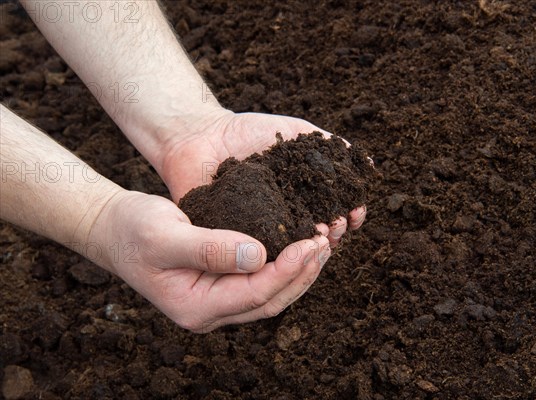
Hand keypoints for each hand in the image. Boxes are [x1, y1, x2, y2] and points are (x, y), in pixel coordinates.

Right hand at [89, 190, 331, 332]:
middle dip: (302, 273)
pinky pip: (262, 279)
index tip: (311, 242)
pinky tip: (300, 244)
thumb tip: (258, 255)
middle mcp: (211, 311)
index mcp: (196, 307)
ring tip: (322, 243)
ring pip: (270, 293)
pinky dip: (285, 264)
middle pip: (270, 300)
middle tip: (326, 242)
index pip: (254, 294)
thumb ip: (208, 248)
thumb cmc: (133, 231)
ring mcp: (218, 300)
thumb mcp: (165, 236)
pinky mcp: (223, 283)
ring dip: (299, 271)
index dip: (287, 269)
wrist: (115, 230)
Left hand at [158, 110, 367, 247]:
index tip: (355, 212)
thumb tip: (367, 163)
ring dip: (313, 247)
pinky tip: (290, 245)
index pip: (336, 212)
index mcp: (303, 196)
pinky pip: (260, 253)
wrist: (201, 136)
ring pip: (294, 249)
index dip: (351, 214)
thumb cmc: (248, 133)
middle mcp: (287, 218)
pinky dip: (278, 254)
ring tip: (319, 236)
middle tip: (336, 225)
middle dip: (335, 232)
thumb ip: (328, 146)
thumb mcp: (294, 133)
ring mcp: (263, 232)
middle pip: (320, 234)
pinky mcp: (238, 241)